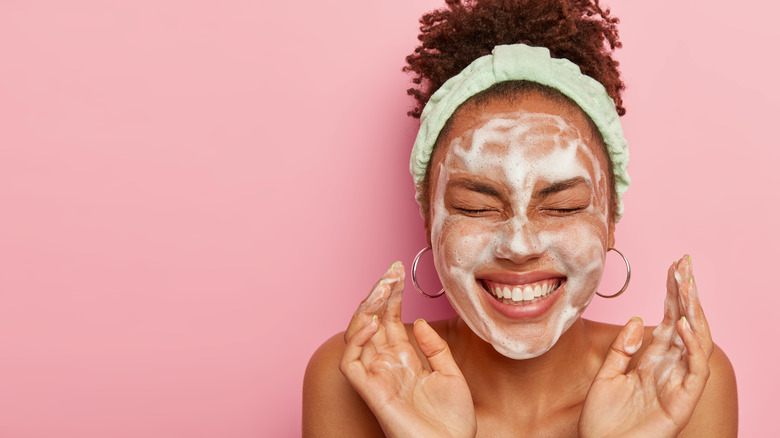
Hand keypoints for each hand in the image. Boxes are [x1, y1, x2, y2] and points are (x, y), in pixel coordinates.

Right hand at [339, 262, 475, 437]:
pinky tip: (373, 323)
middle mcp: (387, 364)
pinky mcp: (370, 391)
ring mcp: (376, 376)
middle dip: (379, 293)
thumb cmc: (453, 421)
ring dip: (367, 308)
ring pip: (357, 335)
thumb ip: (435, 347)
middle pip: (373, 320)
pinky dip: (356, 340)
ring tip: (382, 289)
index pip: (391, 319)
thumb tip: (420, 321)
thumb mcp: (451, 374)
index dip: (392, 295)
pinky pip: (351, 362)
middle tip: (390, 271)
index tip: (398, 271)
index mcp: (406, 359)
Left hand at [580, 255, 712, 437]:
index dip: (672, 293)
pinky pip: (695, 369)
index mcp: (652, 360)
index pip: (668, 319)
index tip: (674, 267)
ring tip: (686, 284)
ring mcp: (678, 383)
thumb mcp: (606, 375)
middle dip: (686, 294)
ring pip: (695, 341)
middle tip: (685, 264)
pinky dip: (691, 345)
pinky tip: (680, 323)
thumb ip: (622, 348)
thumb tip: (639, 319)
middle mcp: (669, 368)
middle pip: (684, 323)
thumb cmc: (603, 420)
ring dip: (692, 311)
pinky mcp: (683, 400)